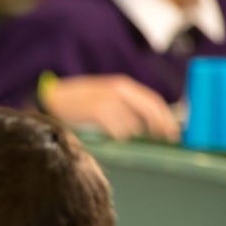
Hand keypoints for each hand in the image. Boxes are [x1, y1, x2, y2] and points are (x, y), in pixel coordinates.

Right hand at [43, 74, 179, 141]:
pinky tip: (115, 138)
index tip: (174, 131)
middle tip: (169, 138)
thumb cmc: (78, 103)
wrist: (51, 98)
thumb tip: (145, 124)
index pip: (152, 101)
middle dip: (161, 125)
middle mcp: (119, 90)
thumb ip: (124, 106)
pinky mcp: (98, 110)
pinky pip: (117, 129)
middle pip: (150, 109)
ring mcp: (109, 100)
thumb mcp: (104, 97)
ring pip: (133, 123)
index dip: (166, 116)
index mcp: (122, 86)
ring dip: (134, 134)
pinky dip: (120, 136)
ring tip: (129, 139)